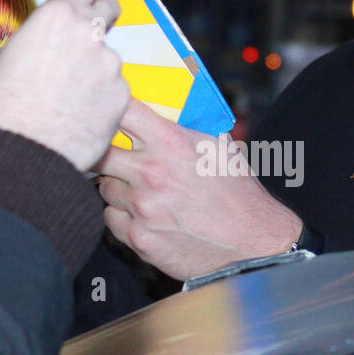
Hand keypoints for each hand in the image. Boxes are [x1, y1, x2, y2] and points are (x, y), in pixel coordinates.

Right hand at [0, 0, 128, 172]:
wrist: (26, 149)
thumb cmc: (7, 107)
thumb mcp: (7, 56)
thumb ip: (37, 37)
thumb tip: (44, 39)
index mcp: (59, 17)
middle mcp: (90, 33)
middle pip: (110, 7)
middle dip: (101, 16)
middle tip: (86, 35)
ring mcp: (110, 65)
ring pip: (108, 57)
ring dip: (94, 69)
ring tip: (68, 95)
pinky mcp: (122, 95)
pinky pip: (114, 89)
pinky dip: (101, 98)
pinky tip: (80, 112)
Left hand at [96, 99, 301, 279]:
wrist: (253, 246)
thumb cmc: (241, 196)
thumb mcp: (220, 148)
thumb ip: (185, 128)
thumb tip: (162, 111)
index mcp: (171, 143)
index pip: (121, 110)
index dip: (111, 108)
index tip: (111, 113)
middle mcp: (152, 173)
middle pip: (100, 152)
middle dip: (106, 152)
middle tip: (118, 156)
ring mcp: (142, 208)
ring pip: (105, 187)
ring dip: (118, 186)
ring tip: (143, 191)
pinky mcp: (138, 238)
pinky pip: (112, 217)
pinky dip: (123, 215)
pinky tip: (145, 215)